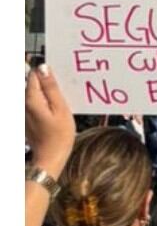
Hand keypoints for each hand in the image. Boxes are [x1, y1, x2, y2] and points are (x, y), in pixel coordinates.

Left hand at [26, 66, 77, 180]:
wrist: (51, 157)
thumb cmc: (59, 135)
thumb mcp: (61, 108)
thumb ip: (51, 87)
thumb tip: (44, 68)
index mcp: (31, 99)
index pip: (35, 74)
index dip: (48, 74)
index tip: (60, 80)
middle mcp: (23, 103)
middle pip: (34, 84)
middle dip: (49, 85)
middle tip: (62, 97)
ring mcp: (24, 111)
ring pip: (36, 94)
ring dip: (48, 95)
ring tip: (60, 107)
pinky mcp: (27, 117)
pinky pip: (36, 103)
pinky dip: (46, 104)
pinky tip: (55, 113)